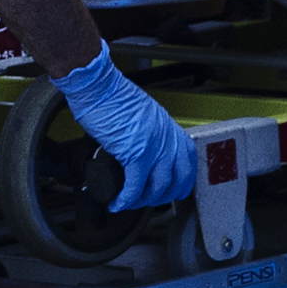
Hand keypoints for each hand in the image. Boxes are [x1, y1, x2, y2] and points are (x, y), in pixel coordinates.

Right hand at [52, 50, 201, 212]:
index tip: (174, 189)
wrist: (96, 85)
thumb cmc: (111, 94)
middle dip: (165, 196)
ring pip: (158, 187)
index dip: (183, 180)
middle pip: (179, 178)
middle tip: (149, 200)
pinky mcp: (135, 153)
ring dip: (143, 201)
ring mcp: (154, 145)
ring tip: (129, 202)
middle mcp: (166, 136)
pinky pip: (135, 187)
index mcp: (169, 126)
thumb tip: (140, 153)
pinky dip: (126, 200)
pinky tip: (117, 202)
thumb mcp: (141, 114)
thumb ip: (148, 133)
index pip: (189, 159)